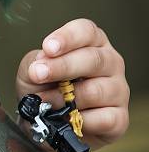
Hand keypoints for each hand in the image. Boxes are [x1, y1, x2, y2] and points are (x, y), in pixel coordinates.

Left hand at [15, 19, 128, 151]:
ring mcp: (118, 90)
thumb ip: (34, 63)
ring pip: (96, 91)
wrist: (46, 120)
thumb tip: (42, 63)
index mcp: (90, 42)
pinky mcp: (119, 117)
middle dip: (62, 66)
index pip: (86, 31)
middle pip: (93, 59)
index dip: (67, 38)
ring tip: (44, 101)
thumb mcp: (32, 69)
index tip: (48, 48)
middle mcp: (110, 62)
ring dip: (64, 98)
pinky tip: (65, 118)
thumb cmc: (44, 86)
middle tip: (38, 74)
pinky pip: (103, 119)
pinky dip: (79, 120)